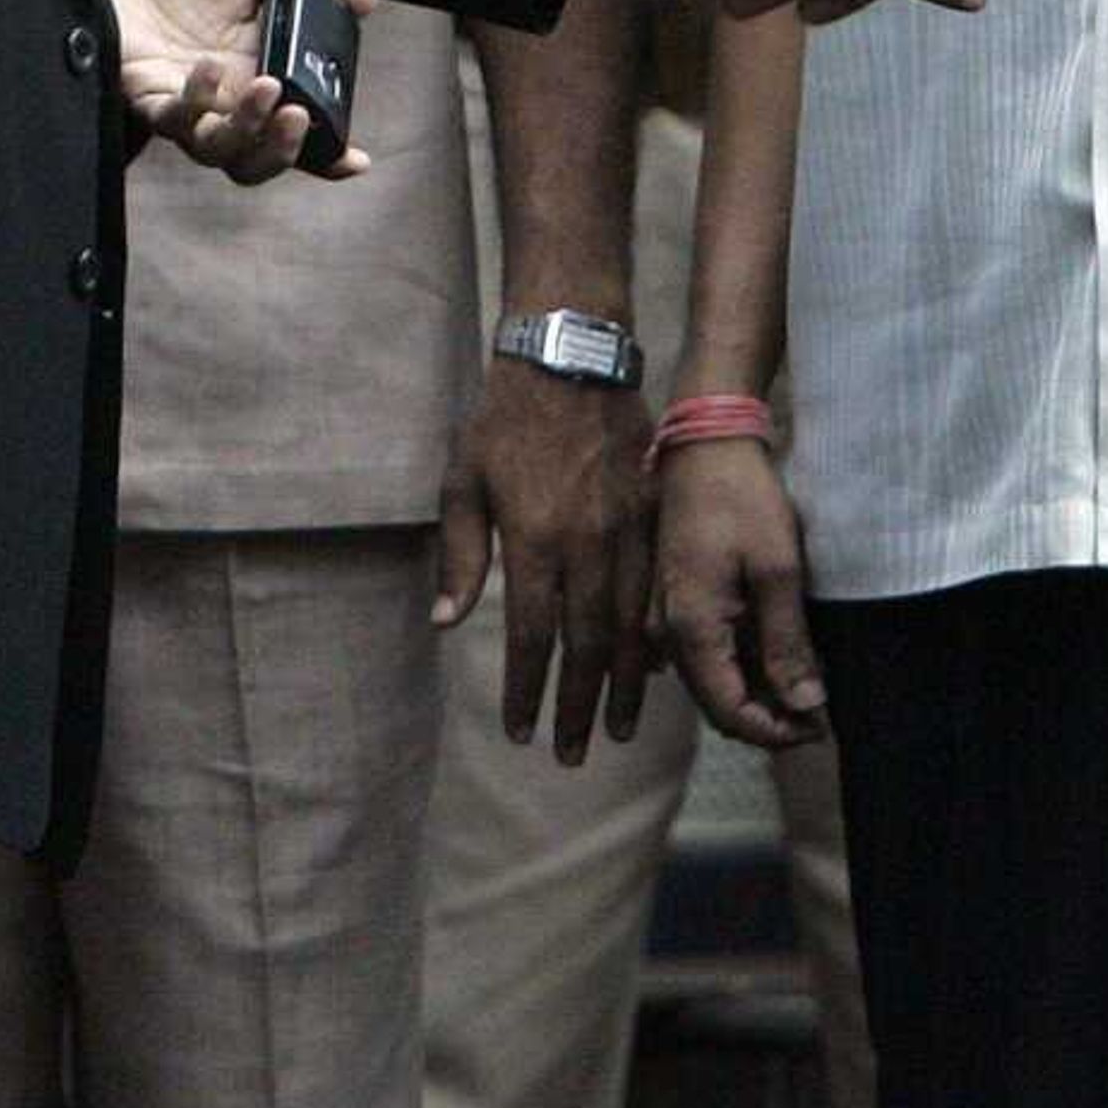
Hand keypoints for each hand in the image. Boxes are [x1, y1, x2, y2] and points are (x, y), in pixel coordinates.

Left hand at [103, 0, 371, 181]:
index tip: (355, 160)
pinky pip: (172, 118)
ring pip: (218, 151)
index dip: (328, 157)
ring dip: (246, 128)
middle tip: (297, 115)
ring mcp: (189, 106)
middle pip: (256, 160)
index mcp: (263, 79)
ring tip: (264, 87)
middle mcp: (227, 104)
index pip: (298, 135)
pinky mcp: (148, 96)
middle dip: (282, 150)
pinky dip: (195, 101)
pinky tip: (210, 69)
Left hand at [435, 363, 654, 762]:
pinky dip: (656, 632)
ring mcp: (629, 526)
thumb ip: (460, 557)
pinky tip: (652, 665)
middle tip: (572, 753)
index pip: (534, 636)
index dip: (528, 690)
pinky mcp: (655, 509)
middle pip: (587, 644)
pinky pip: (660, 586)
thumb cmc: (505, 418)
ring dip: (622, 683)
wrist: (572, 354)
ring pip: (632, 622)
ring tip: (616, 725)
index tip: (521, 731)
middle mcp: (588, 542)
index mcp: (535, 539)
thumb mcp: (463, 481)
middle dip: (578, 706)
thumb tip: (446, 625)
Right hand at [654, 435, 826, 748]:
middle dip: (770, 717)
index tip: (820, 729)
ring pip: (716, 679)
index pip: (730, 714)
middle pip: (719, 704)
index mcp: (691, 631)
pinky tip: (781, 651)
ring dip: (759, 692)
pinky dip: (745, 663)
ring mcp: (671, 617)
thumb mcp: (777, 570)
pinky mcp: (680, 599)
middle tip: (821, 712)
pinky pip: (711, 651)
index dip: (776, 732)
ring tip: (808, 683)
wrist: (706, 443)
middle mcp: (671, 634)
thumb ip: (787, 643)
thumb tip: (805, 706)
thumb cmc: (742, 499)